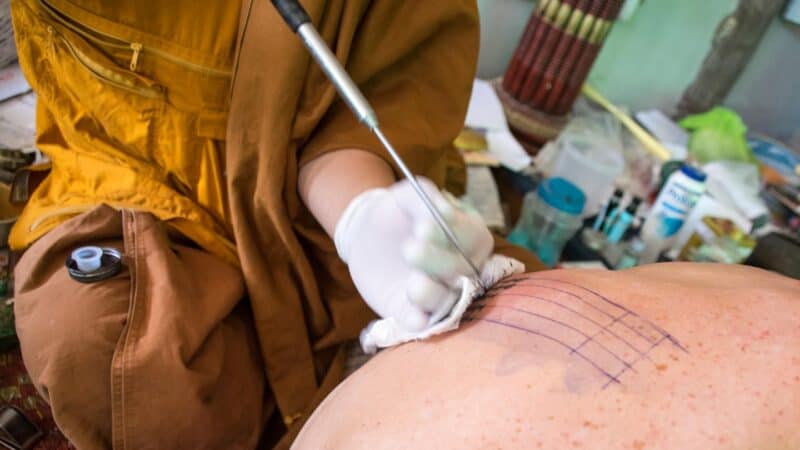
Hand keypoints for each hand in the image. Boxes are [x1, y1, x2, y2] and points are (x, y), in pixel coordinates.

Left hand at [335, 178, 492, 330]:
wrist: (366, 234)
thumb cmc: (397, 212)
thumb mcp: (408, 195)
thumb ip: (425, 198)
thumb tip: (444, 211)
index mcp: (468, 237)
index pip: (475, 239)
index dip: (455, 233)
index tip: (424, 226)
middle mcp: (461, 269)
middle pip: (462, 271)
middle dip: (438, 262)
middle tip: (410, 249)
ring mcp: (440, 293)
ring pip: (447, 301)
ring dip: (431, 294)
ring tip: (413, 283)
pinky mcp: (414, 313)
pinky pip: (424, 324)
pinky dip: (421, 323)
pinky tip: (414, 318)